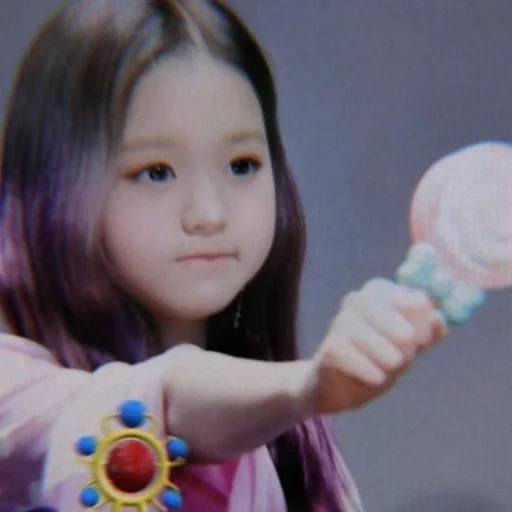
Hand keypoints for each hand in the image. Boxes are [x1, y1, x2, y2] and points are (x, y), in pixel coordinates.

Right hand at [308, 278, 446, 413]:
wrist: (344, 387)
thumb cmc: (381, 359)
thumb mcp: (409, 347)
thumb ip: (426, 332)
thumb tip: (438, 319)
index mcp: (374, 299)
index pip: (381, 289)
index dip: (402, 299)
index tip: (422, 311)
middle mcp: (352, 308)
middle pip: (365, 301)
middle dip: (388, 318)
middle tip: (409, 339)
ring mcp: (337, 328)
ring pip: (352, 327)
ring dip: (377, 345)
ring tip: (396, 363)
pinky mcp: (328, 352)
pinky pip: (341, 352)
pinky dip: (362, 365)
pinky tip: (377, 378)